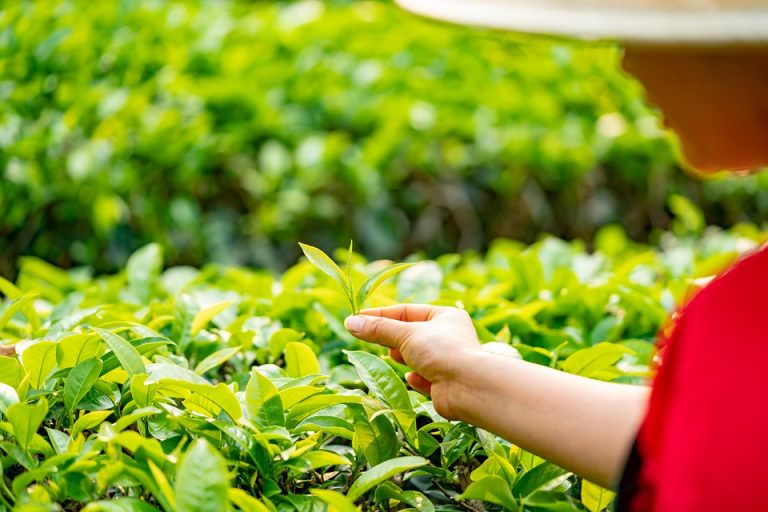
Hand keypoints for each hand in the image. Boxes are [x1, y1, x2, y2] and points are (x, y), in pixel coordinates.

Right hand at [344, 304, 481, 417]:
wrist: (469, 387)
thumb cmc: (442, 351)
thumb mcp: (406, 334)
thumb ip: (378, 329)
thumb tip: (350, 322)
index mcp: (446, 317)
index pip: (407, 311)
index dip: (382, 315)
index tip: (358, 319)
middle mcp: (450, 337)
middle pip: (411, 334)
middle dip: (392, 337)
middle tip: (369, 337)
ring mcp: (448, 362)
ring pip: (417, 357)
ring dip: (404, 357)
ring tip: (393, 355)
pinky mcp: (445, 385)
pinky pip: (425, 378)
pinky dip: (417, 378)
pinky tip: (413, 378)